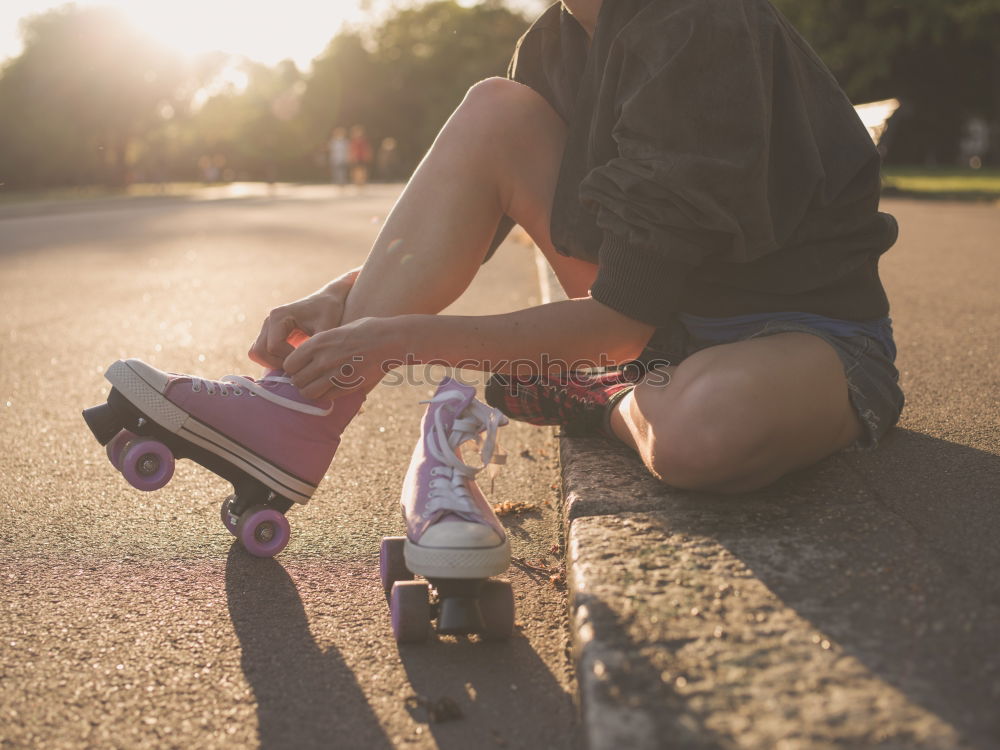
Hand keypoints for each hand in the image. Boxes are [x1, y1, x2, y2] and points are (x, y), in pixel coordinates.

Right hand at [248, 269, 358, 368]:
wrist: (327, 300)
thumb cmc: (329, 311)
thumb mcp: (327, 328)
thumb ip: (316, 346)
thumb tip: (308, 366)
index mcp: (279, 316)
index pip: (274, 347)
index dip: (289, 359)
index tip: (307, 359)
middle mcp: (268, 321)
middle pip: (259, 352)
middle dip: (278, 364)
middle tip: (298, 366)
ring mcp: (266, 328)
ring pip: (257, 354)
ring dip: (273, 363)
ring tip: (296, 364)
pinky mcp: (269, 335)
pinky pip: (261, 353)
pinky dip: (272, 361)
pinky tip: (293, 361)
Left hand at [283, 316, 404, 399]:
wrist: (390, 339)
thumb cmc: (365, 331)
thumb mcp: (336, 330)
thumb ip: (318, 344)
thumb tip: (304, 356)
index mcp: (317, 343)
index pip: (289, 364)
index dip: (293, 367)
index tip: (300, 367)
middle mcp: (323, 359)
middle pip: (296, 380)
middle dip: (300, 380)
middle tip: (309, 377)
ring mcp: (335, 374)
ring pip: (308, 392)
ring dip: (311, 390)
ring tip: (318, 385)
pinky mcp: (347, 385)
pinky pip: (326, 398)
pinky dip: (325, 395)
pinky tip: (332, 388)